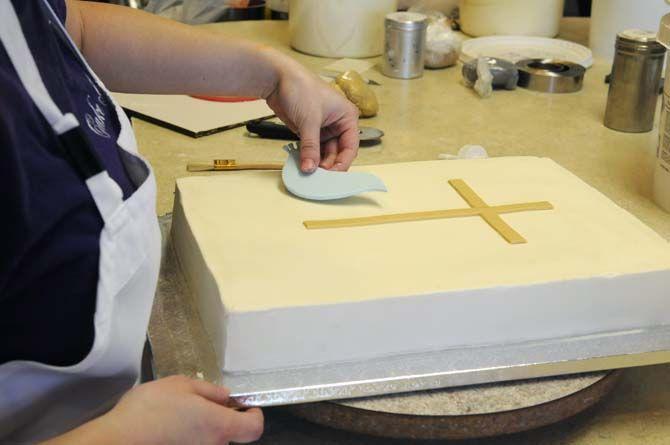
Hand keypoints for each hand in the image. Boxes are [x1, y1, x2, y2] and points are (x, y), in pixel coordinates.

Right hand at [100, 376, 262, 444]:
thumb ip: (209, 391)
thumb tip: (225, 397)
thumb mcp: (182, 385)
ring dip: (202, 430)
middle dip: (220, 420)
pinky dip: (187, 438)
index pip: (254, 429)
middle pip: (229, 435)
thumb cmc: (152, 408)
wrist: (117, 440)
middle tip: (200, 406)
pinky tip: (169, 430)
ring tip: (178, 417)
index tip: (244, 406)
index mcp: (219, 425)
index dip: (254, 416)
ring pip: (209, 441)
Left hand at [265, 57, 359, 172]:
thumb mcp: (309, 121)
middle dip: (329, 164)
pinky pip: (312, 149)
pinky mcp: (310, 130)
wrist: (277, 78)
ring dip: (317, 162)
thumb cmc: (301, 88)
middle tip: (318, 177)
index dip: (343, 162)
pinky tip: (303, 165)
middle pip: (338, 152)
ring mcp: (323, 128)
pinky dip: (308, 157)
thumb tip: (310, 167)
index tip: (333, 176)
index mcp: (347, 117)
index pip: (350, 146)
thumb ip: (310, 147)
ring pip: (325, 152)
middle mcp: (338, 123)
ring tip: (309, 173)